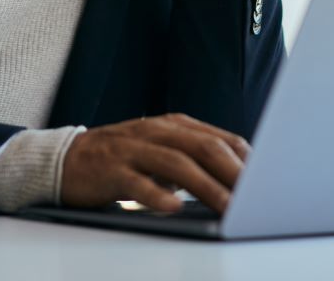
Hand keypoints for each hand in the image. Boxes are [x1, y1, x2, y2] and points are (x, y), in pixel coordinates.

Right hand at [60, 113, 250, 213]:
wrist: (67, 160)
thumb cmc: (123, 160)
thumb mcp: (161, 153)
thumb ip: (193, 160)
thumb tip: (236, 180)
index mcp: (173, 125)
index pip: (218, 138)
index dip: (244, 159)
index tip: (267, 181)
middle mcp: (156, 131)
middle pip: (202, 147)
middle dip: (232, 172)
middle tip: (255, 197)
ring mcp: (133, 149)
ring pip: (176, 164)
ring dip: (206, 187)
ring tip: (227, 207)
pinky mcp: (111, 169)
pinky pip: (136, 182)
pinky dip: (156, 195)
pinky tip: (173, 208)